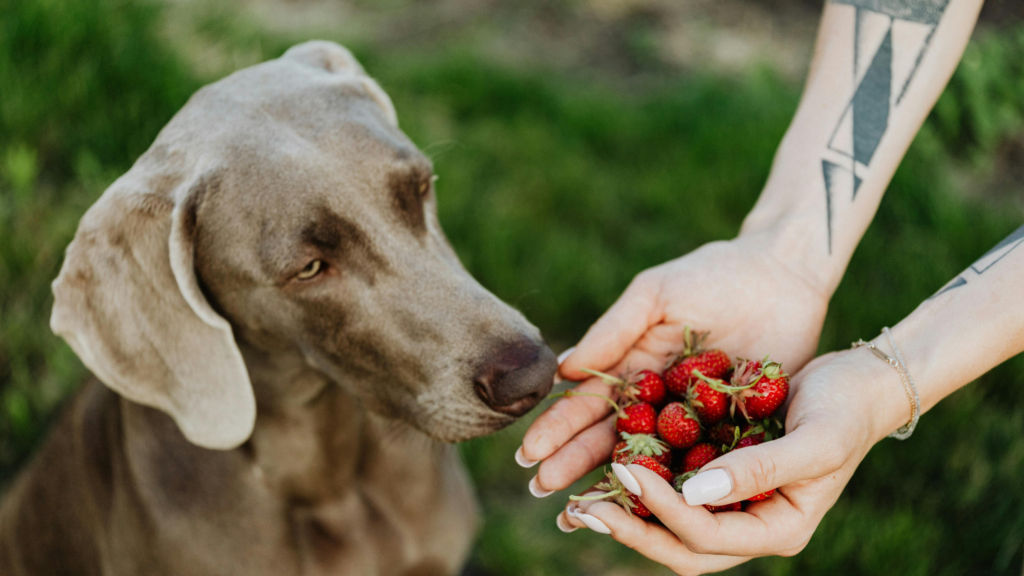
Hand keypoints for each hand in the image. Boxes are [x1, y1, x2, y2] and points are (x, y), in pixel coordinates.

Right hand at [519, 236, 828, 491]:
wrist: (784, 274)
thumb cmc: (714, 275)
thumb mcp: (656, 295)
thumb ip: (613, 330)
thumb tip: (562, 370)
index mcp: (632, 368)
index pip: (587, 404)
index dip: (557, 429)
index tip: (528, 454)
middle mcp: (657, 401)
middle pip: (609, 439)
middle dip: (573, 464)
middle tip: (541, 490)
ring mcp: (694, 421)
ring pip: (650, 461)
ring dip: (617, 485)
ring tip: (583, 511)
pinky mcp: (735, 432)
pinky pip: (704, 463)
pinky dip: (681, 486)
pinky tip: (655, 510)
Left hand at [557, 347, 907, 573]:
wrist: (860, 382)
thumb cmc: (846, 409)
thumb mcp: (815, 441)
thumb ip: (759, 470)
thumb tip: (694, 493)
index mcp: (776, 528)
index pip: (706, 537)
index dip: (661, 511)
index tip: (624, 472)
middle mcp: (750, 524)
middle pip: (679, 546)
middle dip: (629, 530)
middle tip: (580, 510)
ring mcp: (732, 502)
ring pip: (670, 524)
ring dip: (626, 513)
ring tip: (579, 499)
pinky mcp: (718, 474)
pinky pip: (672, 487)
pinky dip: (641, 482)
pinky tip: (606, 464)